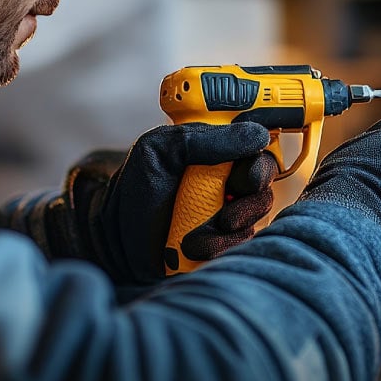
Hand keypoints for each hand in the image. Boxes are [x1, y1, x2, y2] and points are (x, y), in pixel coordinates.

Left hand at [71, 122, 277, 281]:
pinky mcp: (224, 241)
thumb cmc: (136, 191)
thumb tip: (257, 135)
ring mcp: (228, 212)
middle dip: (250, 198)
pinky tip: (192, 245)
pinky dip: (218, 246)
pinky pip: (240, 243)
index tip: (246, 176)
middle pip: (264, 185)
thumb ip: (206, 140)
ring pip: (255, 217)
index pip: (258, 149)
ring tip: (195, 234)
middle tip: (228, 206)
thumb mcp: (162, 151)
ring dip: (228, 227)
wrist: (116, 241)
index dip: (260, 162)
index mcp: (216, 152)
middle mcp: (227, 180)